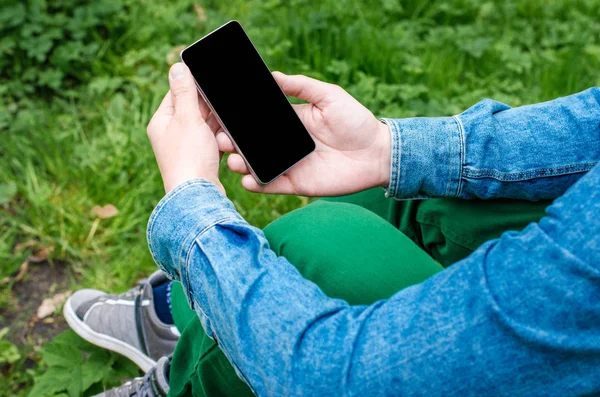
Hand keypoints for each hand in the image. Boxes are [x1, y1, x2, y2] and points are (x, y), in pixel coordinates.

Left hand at [147, 63, 223, 193]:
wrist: (199, 196)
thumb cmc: (189, 157)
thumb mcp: (187, 118)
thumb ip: (184, 92)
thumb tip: (177, 66)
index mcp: (161, 122)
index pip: (176, 93)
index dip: (194, 85)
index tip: (212, 78)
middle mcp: (171, 134)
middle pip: (193, 109)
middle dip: (209, 107)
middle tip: (224, 101)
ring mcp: (186, 148)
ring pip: (205, 125)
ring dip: (217, 123)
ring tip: (225, 125)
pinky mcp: (200, 159)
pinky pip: (213, 140)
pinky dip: (221, 137)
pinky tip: (229, 137)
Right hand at [220, 72, 390, 195]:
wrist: (378, 153)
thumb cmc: (356, 121)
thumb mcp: (329, 96)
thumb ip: (302, 86)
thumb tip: (273, 75)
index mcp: (290, 122)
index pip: (258, 121)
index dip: (240, 120)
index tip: (221, 116)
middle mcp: (285, 144)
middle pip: (252, 144)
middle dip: (233, 143)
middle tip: (219, 140)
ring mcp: (290, 164)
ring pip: (257, 165)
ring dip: (241, 164)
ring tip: (233, 160)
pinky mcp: (297, 183)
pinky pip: (272, 185)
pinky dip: (258, 184)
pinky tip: (247, 180)